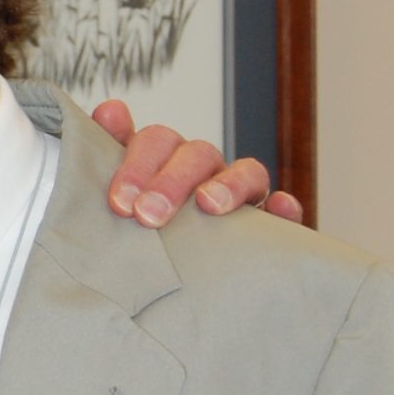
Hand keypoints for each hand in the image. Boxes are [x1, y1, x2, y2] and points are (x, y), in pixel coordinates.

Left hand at [91, 99, 303, 227]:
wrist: (176, 285)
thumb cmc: (145, 233)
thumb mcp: (124, 197)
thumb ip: (110, 152)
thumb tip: (109, 109)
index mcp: (165, 163)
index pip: (156, 142)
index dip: (138, 164)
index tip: (119, 202)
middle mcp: (205, 173)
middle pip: (198, 155)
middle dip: (171, 181)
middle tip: (148, 216)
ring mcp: (242, 196)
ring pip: (246, 172)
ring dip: (228, 184)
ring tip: (208, 205)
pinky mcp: (271, 226)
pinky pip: (284, 210)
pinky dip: (284, 206)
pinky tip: (280, 210)